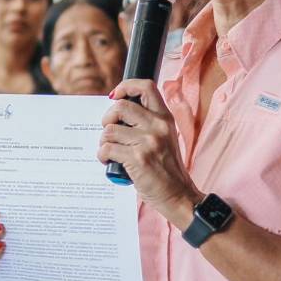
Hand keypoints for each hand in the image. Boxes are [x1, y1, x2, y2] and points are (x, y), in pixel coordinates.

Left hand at [99, 80, 199, 217]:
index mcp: (165, 118)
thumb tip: (118, 110)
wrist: (178, 195)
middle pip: (120, 106)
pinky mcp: (138, 159)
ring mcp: (148, 142)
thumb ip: (147, 123)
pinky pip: (107, 149)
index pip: (146, 86)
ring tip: (111, 151)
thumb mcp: (164, 138)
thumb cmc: (166, 168)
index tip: (115, 95)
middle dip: (107, 119)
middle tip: (110, 132)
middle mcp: (158, 126)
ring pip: (109, 130)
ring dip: (103, 142)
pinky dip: (102, 155)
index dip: (126, 86)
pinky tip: (109, 161)